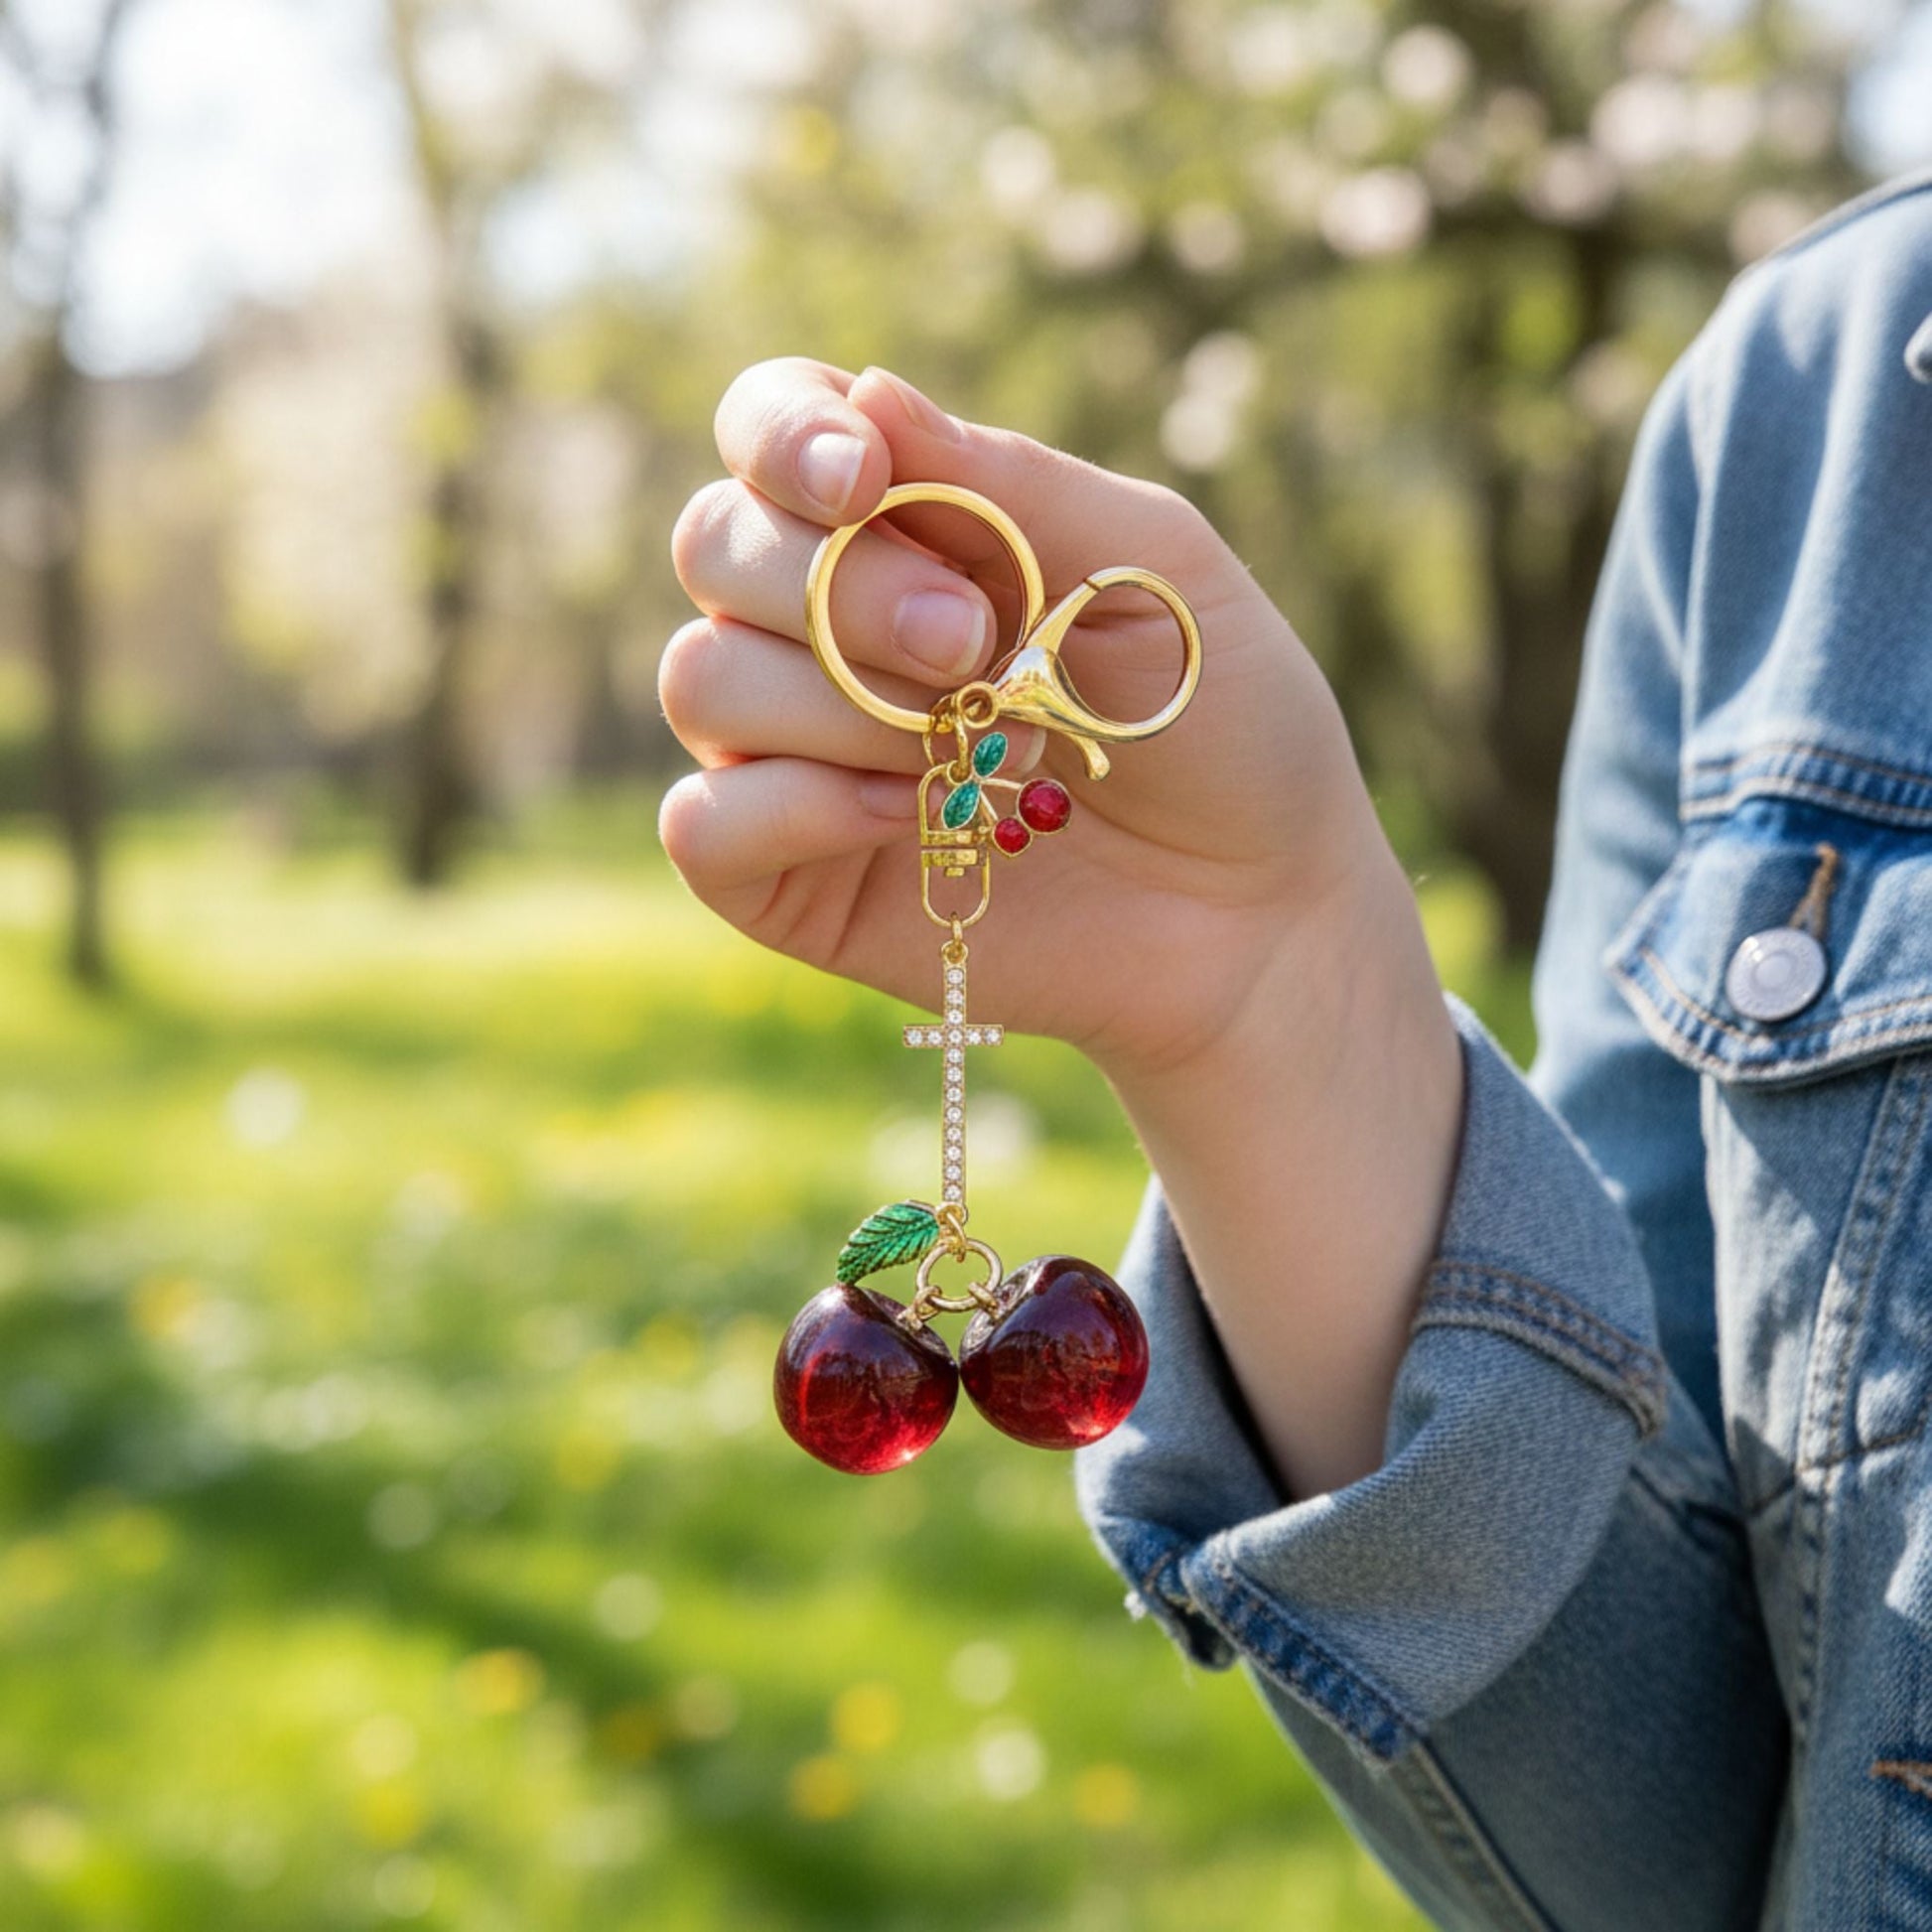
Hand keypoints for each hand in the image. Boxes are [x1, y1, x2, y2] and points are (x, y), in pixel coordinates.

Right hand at [659, 358, 1389, 1081]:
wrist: (1261, 906)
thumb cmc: (1221, 719)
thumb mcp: (1150, 567)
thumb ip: (1008, 483)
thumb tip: (864, 393)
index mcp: (905, 524)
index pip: (767, 427)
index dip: (784, 434)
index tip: (865, 479)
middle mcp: (822, 628)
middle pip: (715, 544)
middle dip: (842, 587)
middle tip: (974, 643)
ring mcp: (794, 755)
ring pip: (702, 677)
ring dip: (844, 706)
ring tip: (981, 744)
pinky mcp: (790, 880)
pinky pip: (702, 823)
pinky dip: (795, 808)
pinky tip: (911, 814)